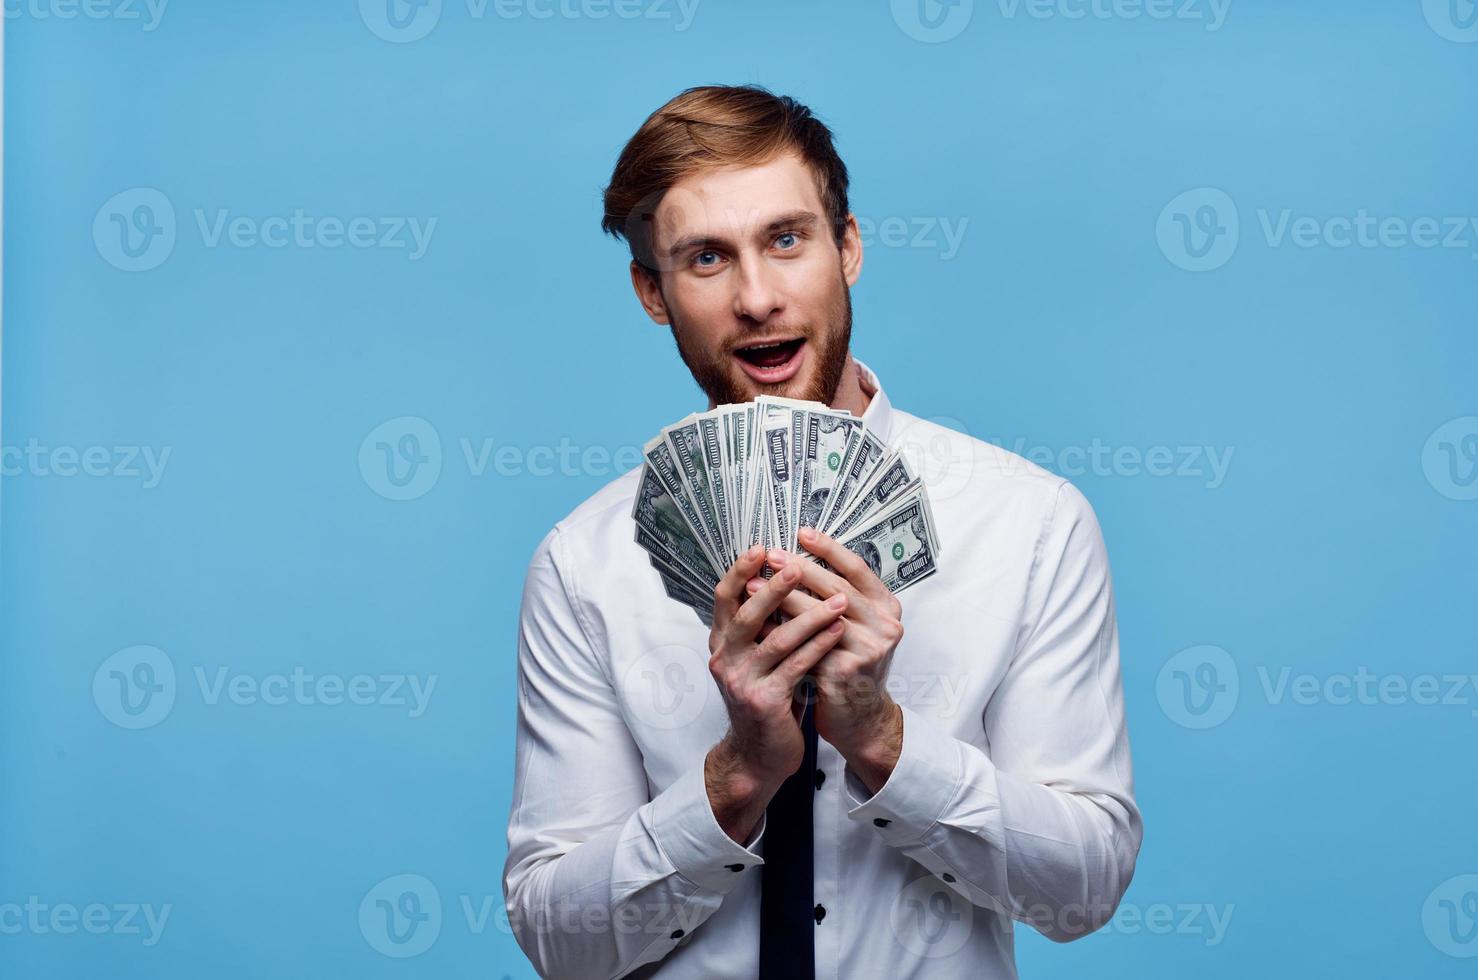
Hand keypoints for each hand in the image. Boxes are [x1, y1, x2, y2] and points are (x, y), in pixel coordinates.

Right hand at [707, 544, 849, 789]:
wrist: (758, 755)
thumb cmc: (763, 697)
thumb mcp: (752, 659)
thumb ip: (758, 627)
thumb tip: (777, 580)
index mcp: (721, 643)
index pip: (723, 598)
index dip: (740, 571)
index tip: (761, 547)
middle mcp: (725, 659)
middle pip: (747, 614)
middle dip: (774, 588)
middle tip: (798, 567)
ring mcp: (743, 681)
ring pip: (777, 640)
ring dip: (810, 616)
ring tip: (839, 599)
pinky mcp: (765, 701)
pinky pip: (796, 666)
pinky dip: (819, 646)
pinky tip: (838, 630)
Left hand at [745, 527, 904, 765]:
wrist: (858, 717)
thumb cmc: (849, 665)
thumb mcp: (854, 627)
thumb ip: (838, 597)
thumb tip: (796, 560)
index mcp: (888, 606)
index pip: (857, 568)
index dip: (829, 549)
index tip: (801, 532)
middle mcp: (886, 624)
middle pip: (836, 587)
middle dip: (799, 570)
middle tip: (770, 556)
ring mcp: (870, 648)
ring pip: (818, 615)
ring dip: (783, 598)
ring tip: (754, 585)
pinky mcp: (848, 669)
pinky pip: (806, 643)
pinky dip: (779, 631)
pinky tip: (756, 623)